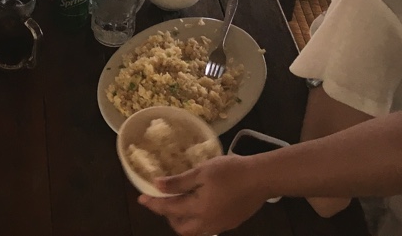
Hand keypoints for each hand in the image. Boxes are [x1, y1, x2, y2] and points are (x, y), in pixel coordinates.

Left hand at [138, 156, 266, 235]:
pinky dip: (197, 219)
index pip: (169, 209)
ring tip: (180, 203)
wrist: (261, 179)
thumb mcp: (201, 171)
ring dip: (183, 221)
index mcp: (198, 209)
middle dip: (168, 217)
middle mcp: (208, 222)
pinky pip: (207, 227)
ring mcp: (220, 225)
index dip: (153, 203)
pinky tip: (199, 205)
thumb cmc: (230, 171)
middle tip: (163, 201)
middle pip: (182, 229)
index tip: (140, 198)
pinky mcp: (231, 223)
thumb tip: (156, 185)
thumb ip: (178, 181)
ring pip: (195, 230)